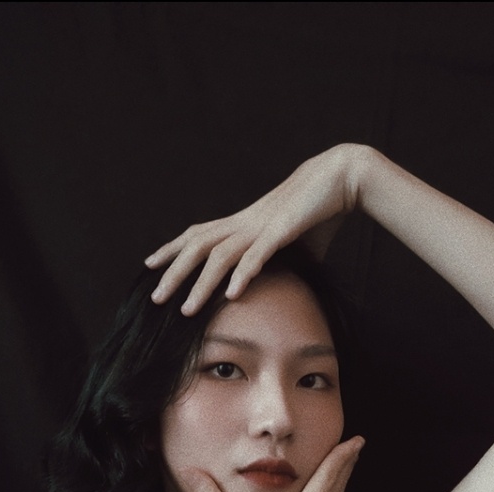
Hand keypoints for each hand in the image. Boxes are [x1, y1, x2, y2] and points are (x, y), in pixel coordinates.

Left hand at [145, 144, 366, 315]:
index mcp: (244, 223)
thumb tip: (287, 283)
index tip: (151, 264)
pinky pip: (256, 256)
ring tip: (186, 310)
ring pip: (219, 255)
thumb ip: (285, 262)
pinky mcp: (281, 230)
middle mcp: (245, 223)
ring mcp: (261, 226)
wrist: (342, 177)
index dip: (172, 249)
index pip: (197, 235)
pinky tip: (231, 296)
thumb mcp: (296, 243)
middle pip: (197, 246)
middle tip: (155, 297)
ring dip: (200, 284)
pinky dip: (242, 275)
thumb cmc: (320, 209)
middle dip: (174, 272)